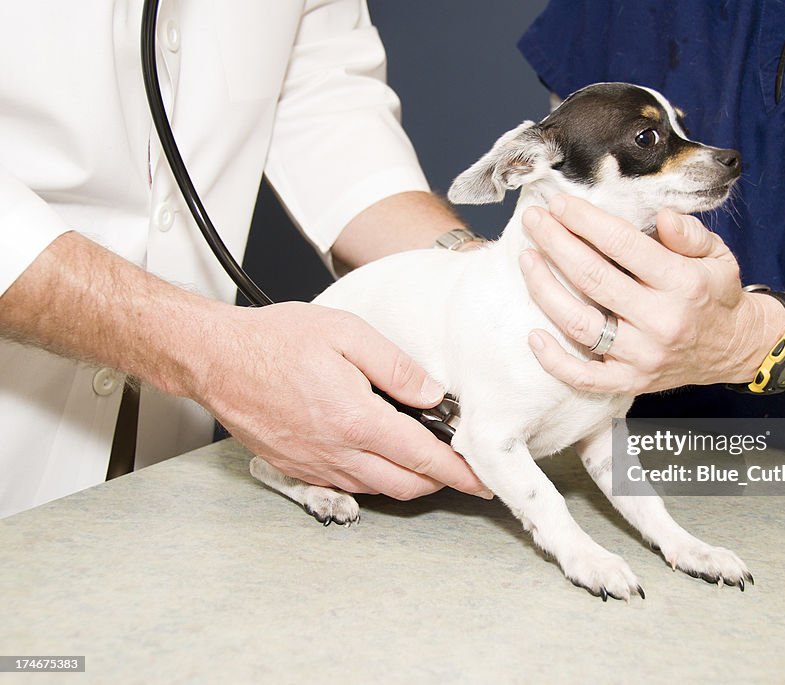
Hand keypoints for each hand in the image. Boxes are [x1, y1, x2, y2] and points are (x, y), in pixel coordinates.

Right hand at [193, 302, 490, 500]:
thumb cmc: (274, 340)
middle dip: (442, 482)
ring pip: (379, 491)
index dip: (460, 472)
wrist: (215, 358)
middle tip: (464, 471)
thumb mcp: (347, 334)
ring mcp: (315, 466)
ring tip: (428, 460)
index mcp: (355, 419)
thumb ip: (397, 366)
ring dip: (410, 481)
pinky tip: (382, 456)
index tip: (482, 479)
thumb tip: (434, 393)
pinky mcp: (298, 469)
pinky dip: (377, 479)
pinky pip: (349, 486)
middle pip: (407, 485)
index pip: (423, 457)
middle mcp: (336, 452)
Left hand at [518, 195, 784, 394]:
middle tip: (534, 220)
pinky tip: (533, 334)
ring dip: (546, 290)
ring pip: (580, 324)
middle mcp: (661, 321)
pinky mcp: (631, 381)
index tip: (560, 204)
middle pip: (593, 278)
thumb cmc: (716, 294)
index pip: (623, 245)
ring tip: (528, 260)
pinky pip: (584, 377)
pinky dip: (555, 360)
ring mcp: (643, 356)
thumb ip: (690, 233)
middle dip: (556, 244)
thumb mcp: (718, 254)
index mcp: (682, 283)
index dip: (586, 221)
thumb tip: (663, 216)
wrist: (734, 348)